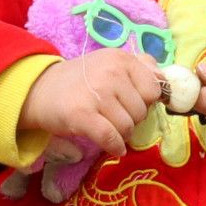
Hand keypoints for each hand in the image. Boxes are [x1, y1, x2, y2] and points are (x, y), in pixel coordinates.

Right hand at [20, 49, 165, 160]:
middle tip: (114, 115)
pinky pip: (111, 137)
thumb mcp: (110, 63)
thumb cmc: (81, 80)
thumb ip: (141, 66)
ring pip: (128, 126)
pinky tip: (113, 147)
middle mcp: (111, 72)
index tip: (131, 103)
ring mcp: (96, 93)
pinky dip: (115, 146)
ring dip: (121, 134)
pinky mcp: (82, 115)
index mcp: (121, 59)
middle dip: (132, 119)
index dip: (146, 101)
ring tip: (108, 127)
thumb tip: (165, 78)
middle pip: (142, 110)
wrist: (40, 90)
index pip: (154, 88)